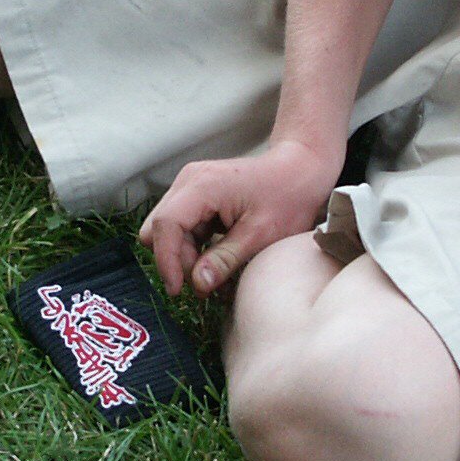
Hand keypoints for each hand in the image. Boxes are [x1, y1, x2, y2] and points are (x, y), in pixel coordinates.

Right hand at [141, 139, 342, 298]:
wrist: (301, 170)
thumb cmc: (287, 197)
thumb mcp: (261, 235)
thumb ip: (226, 259)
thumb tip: (198, 284)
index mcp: (202, 186)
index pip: (165, 225)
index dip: (166, 261)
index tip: (178, 290)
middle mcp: (189, 181)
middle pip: (159, 228)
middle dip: (176, 258)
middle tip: (205, 279)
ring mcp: (191, 186)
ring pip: (168, 230)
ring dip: (186, 255)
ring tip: (216, 272)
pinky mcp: (197, 195)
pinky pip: (182, 226)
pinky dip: (195, 246)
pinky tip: (218, 257)